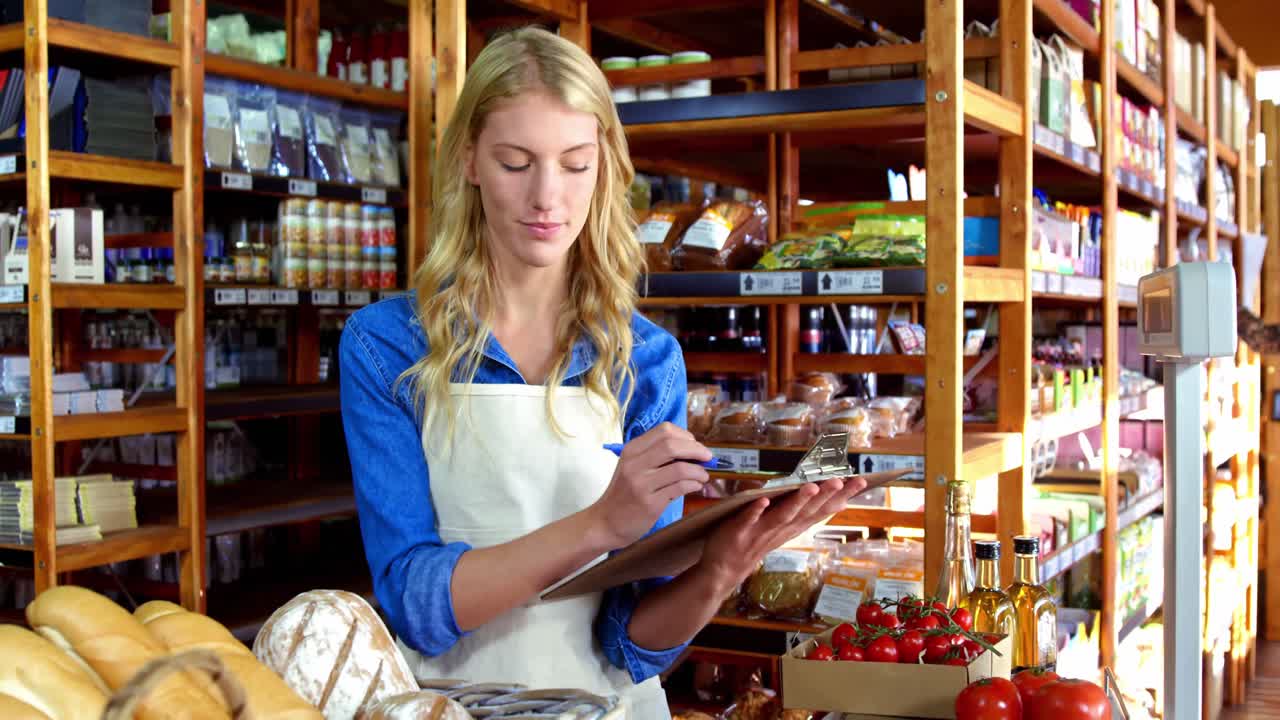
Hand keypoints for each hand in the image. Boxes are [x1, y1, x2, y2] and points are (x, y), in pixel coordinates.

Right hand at [589, 423, 711, 550]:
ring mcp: (641, 483)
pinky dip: (694, 484)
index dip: (685, 436)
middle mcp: (635, 463)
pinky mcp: (649, 503)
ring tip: (703, 476)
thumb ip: (656, 457)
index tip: (694, 446)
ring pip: (680, 468)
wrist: (605, 523)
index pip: (664, 430)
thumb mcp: (633, 468)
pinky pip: (680, 487)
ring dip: (699, 471)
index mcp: (632, 450)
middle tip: (707, 458)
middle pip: (673, 445)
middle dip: (697, 450)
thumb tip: (693, 452)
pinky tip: (695, 486)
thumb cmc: (623, 495)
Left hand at [694, 475, 867, 590]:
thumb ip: (800, 512)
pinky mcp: (738, 533)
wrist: (723, 571)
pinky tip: (762, 499)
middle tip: (843, 481)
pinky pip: (747, 520)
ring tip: (812, 486)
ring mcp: (760, 533)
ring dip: (797, 502)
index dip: (841, 497)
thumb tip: (823, 492)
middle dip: (826, 496)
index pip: (821, 510)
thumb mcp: (781, 528)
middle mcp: (781, 530)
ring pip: (782, 516)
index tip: (861, 482)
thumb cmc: (754, 543)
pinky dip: (755, 511)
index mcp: (792, 527)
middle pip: (807, 512)